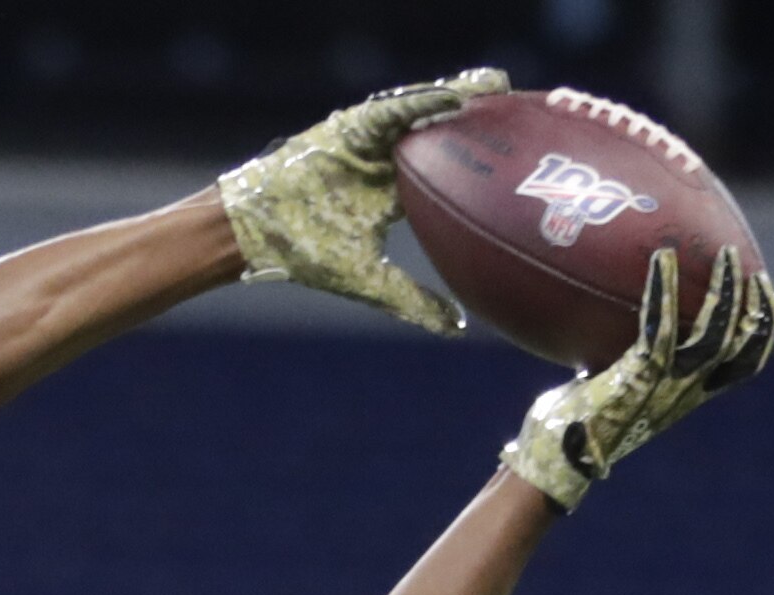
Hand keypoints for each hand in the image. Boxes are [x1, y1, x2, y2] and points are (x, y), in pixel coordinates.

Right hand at [218, 70, 503, 335]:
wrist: (255, 235)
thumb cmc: (305, 254)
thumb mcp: (371, 282)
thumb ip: (414, 301)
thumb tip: (456, 329)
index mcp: (394, 192)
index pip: (444, 170)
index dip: (477, 161)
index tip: (517, 158)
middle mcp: (384, 161)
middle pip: (437, 132)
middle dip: (475, 117)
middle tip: (517, 106)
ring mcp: (365, 141)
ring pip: (418, 114)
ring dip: (456, 97)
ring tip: (495, 86)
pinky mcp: (346, 129)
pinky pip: (389, 113)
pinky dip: (420, 104)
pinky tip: (454, 97)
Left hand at [501, 244, 773, 511]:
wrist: (555, 462)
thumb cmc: (572, 429)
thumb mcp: (610, 391)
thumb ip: (622, 366)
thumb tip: (603, 332)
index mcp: (685, 399)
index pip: (741, 368)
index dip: (763, 333)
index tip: (773, 300)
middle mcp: (683, 394)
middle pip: (738, 348)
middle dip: (754, 307)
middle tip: (751, 268)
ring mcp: (664, 388)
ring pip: (714, 336)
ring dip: (723, 291)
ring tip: (725, 255)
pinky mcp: (638, 378)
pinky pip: (660, 327)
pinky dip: (662, 290)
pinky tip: (662, 258)